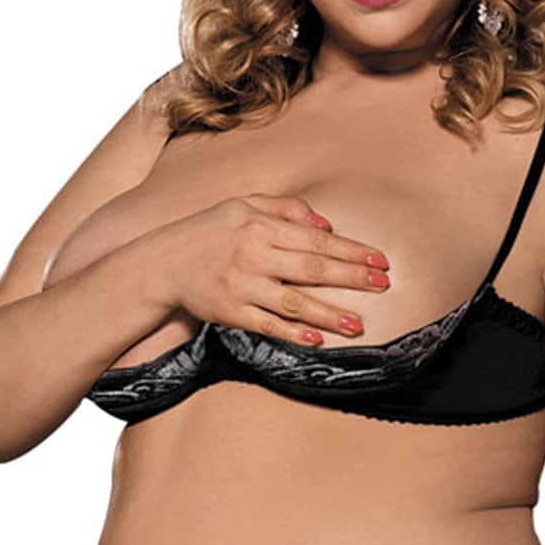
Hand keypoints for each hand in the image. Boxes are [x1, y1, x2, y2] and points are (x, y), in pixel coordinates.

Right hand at [158, 193, 391, 344]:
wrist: (161, 264)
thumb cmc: (208, 232)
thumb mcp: (243, 206)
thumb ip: (286, 209)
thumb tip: (327, 224)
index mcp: (260, 225)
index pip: (316, 239)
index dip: (351, 250)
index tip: (380, 260)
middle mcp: (253, 254)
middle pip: (311, 268)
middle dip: (351, 277)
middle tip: (383, 285)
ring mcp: (242, 286)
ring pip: (294, 301)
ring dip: (329, 313)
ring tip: (358, 324)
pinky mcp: (231, 312)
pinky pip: (268, 324)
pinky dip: (293, 332)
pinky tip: (317, 338)